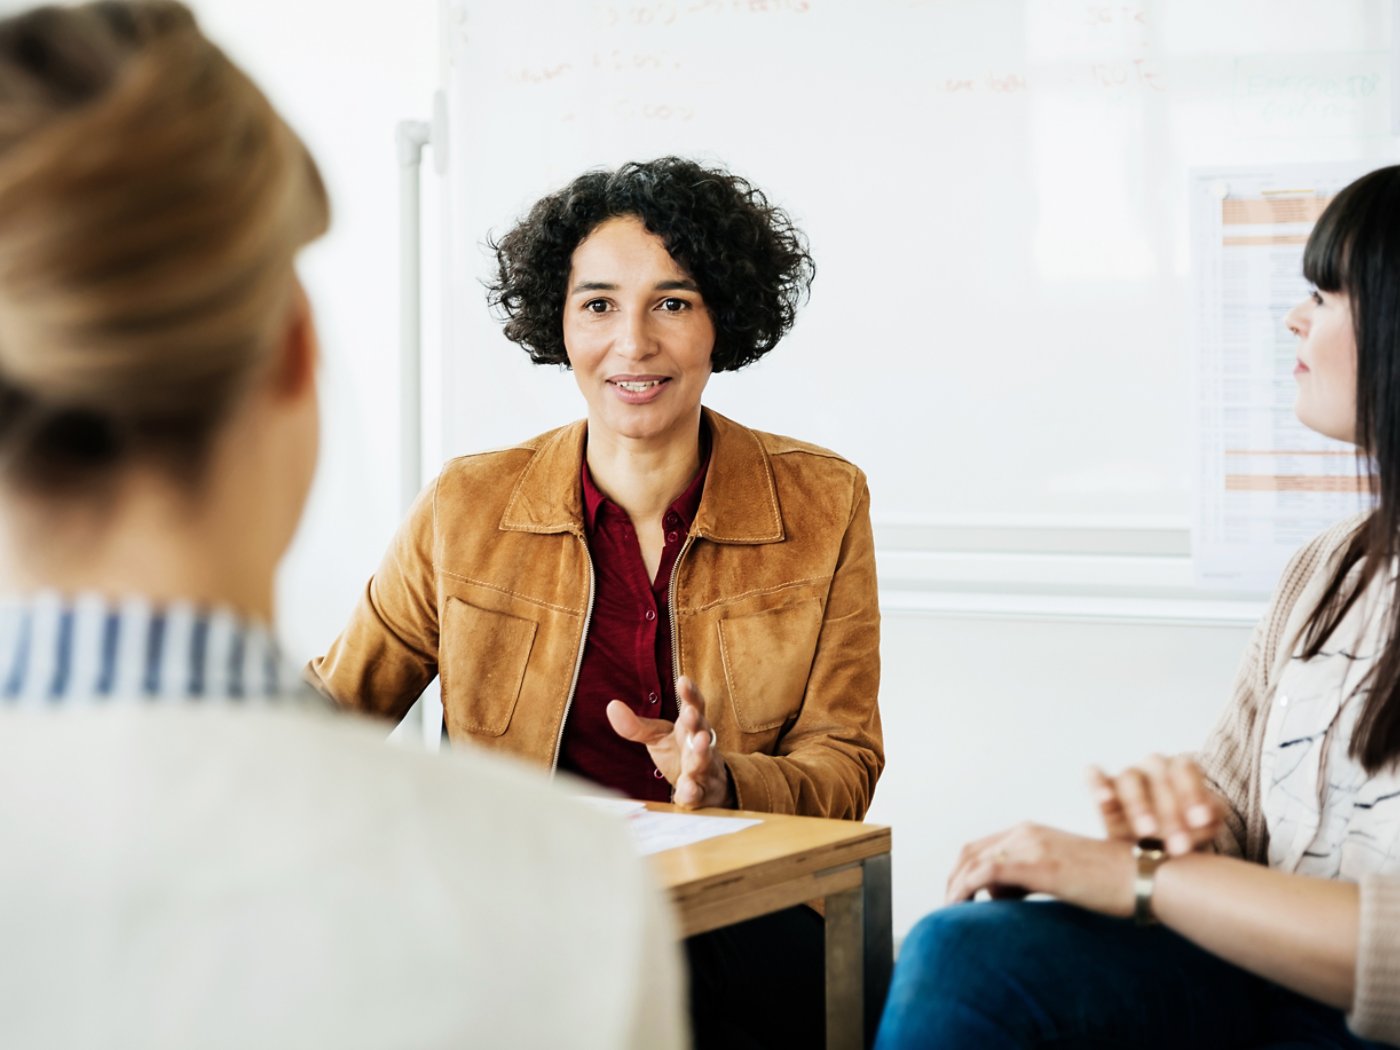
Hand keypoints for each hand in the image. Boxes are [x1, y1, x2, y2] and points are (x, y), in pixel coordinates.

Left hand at [606, 676, 733, 808]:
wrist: (704, 786)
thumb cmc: (678, 754)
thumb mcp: (656, 737)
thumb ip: (635, 725)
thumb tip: (612, 705)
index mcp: (690, 727)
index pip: (693, 705)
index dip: (689, 694)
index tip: (683, 680)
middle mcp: (701, 744)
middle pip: (702, 729)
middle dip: (696, 721)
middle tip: (690, 713)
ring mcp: (705, 767)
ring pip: (705, 759)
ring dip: (702, 752)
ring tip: (699, 743)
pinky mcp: (704, 792)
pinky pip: (700, 792)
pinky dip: (694, 791)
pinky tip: (687, 790)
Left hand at [945, 822, 1135, 917]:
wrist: (1142, 877)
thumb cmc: (1109, 881)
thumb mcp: (1062, 872)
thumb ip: (1031, 876)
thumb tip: (1004, 894)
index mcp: (1031, 831)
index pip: (981, 847)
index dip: (963, 871)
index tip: (959, 897)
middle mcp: (1026, 832)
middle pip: (970, 852)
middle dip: (953, 879)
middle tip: (950, 907)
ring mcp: (1031, 845)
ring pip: (973, 862)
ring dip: (957, 887)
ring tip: (954, 912)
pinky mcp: (1038, 865)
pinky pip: (987, 872)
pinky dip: (966, 888)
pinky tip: (961, 906)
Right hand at [1087, 754, 1222, 855]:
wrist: (1154, 848)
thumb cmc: (1183, 831)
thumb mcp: (1203, 827)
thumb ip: (1207, 819)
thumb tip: (1205, 816)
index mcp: (1179, 769)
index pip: (1185, 769)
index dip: (1192, 792)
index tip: (1200, 820)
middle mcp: (1151, 767)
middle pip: (1159, 776)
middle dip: (1170, 813)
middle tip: (1178, 845)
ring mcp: (1125, 776)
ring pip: (1129, 778)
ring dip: (1139, 805)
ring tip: (1147, 832)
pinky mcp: (1100, 787)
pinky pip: (1094, 776)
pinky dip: (1098, 783)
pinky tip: (1105, 798)